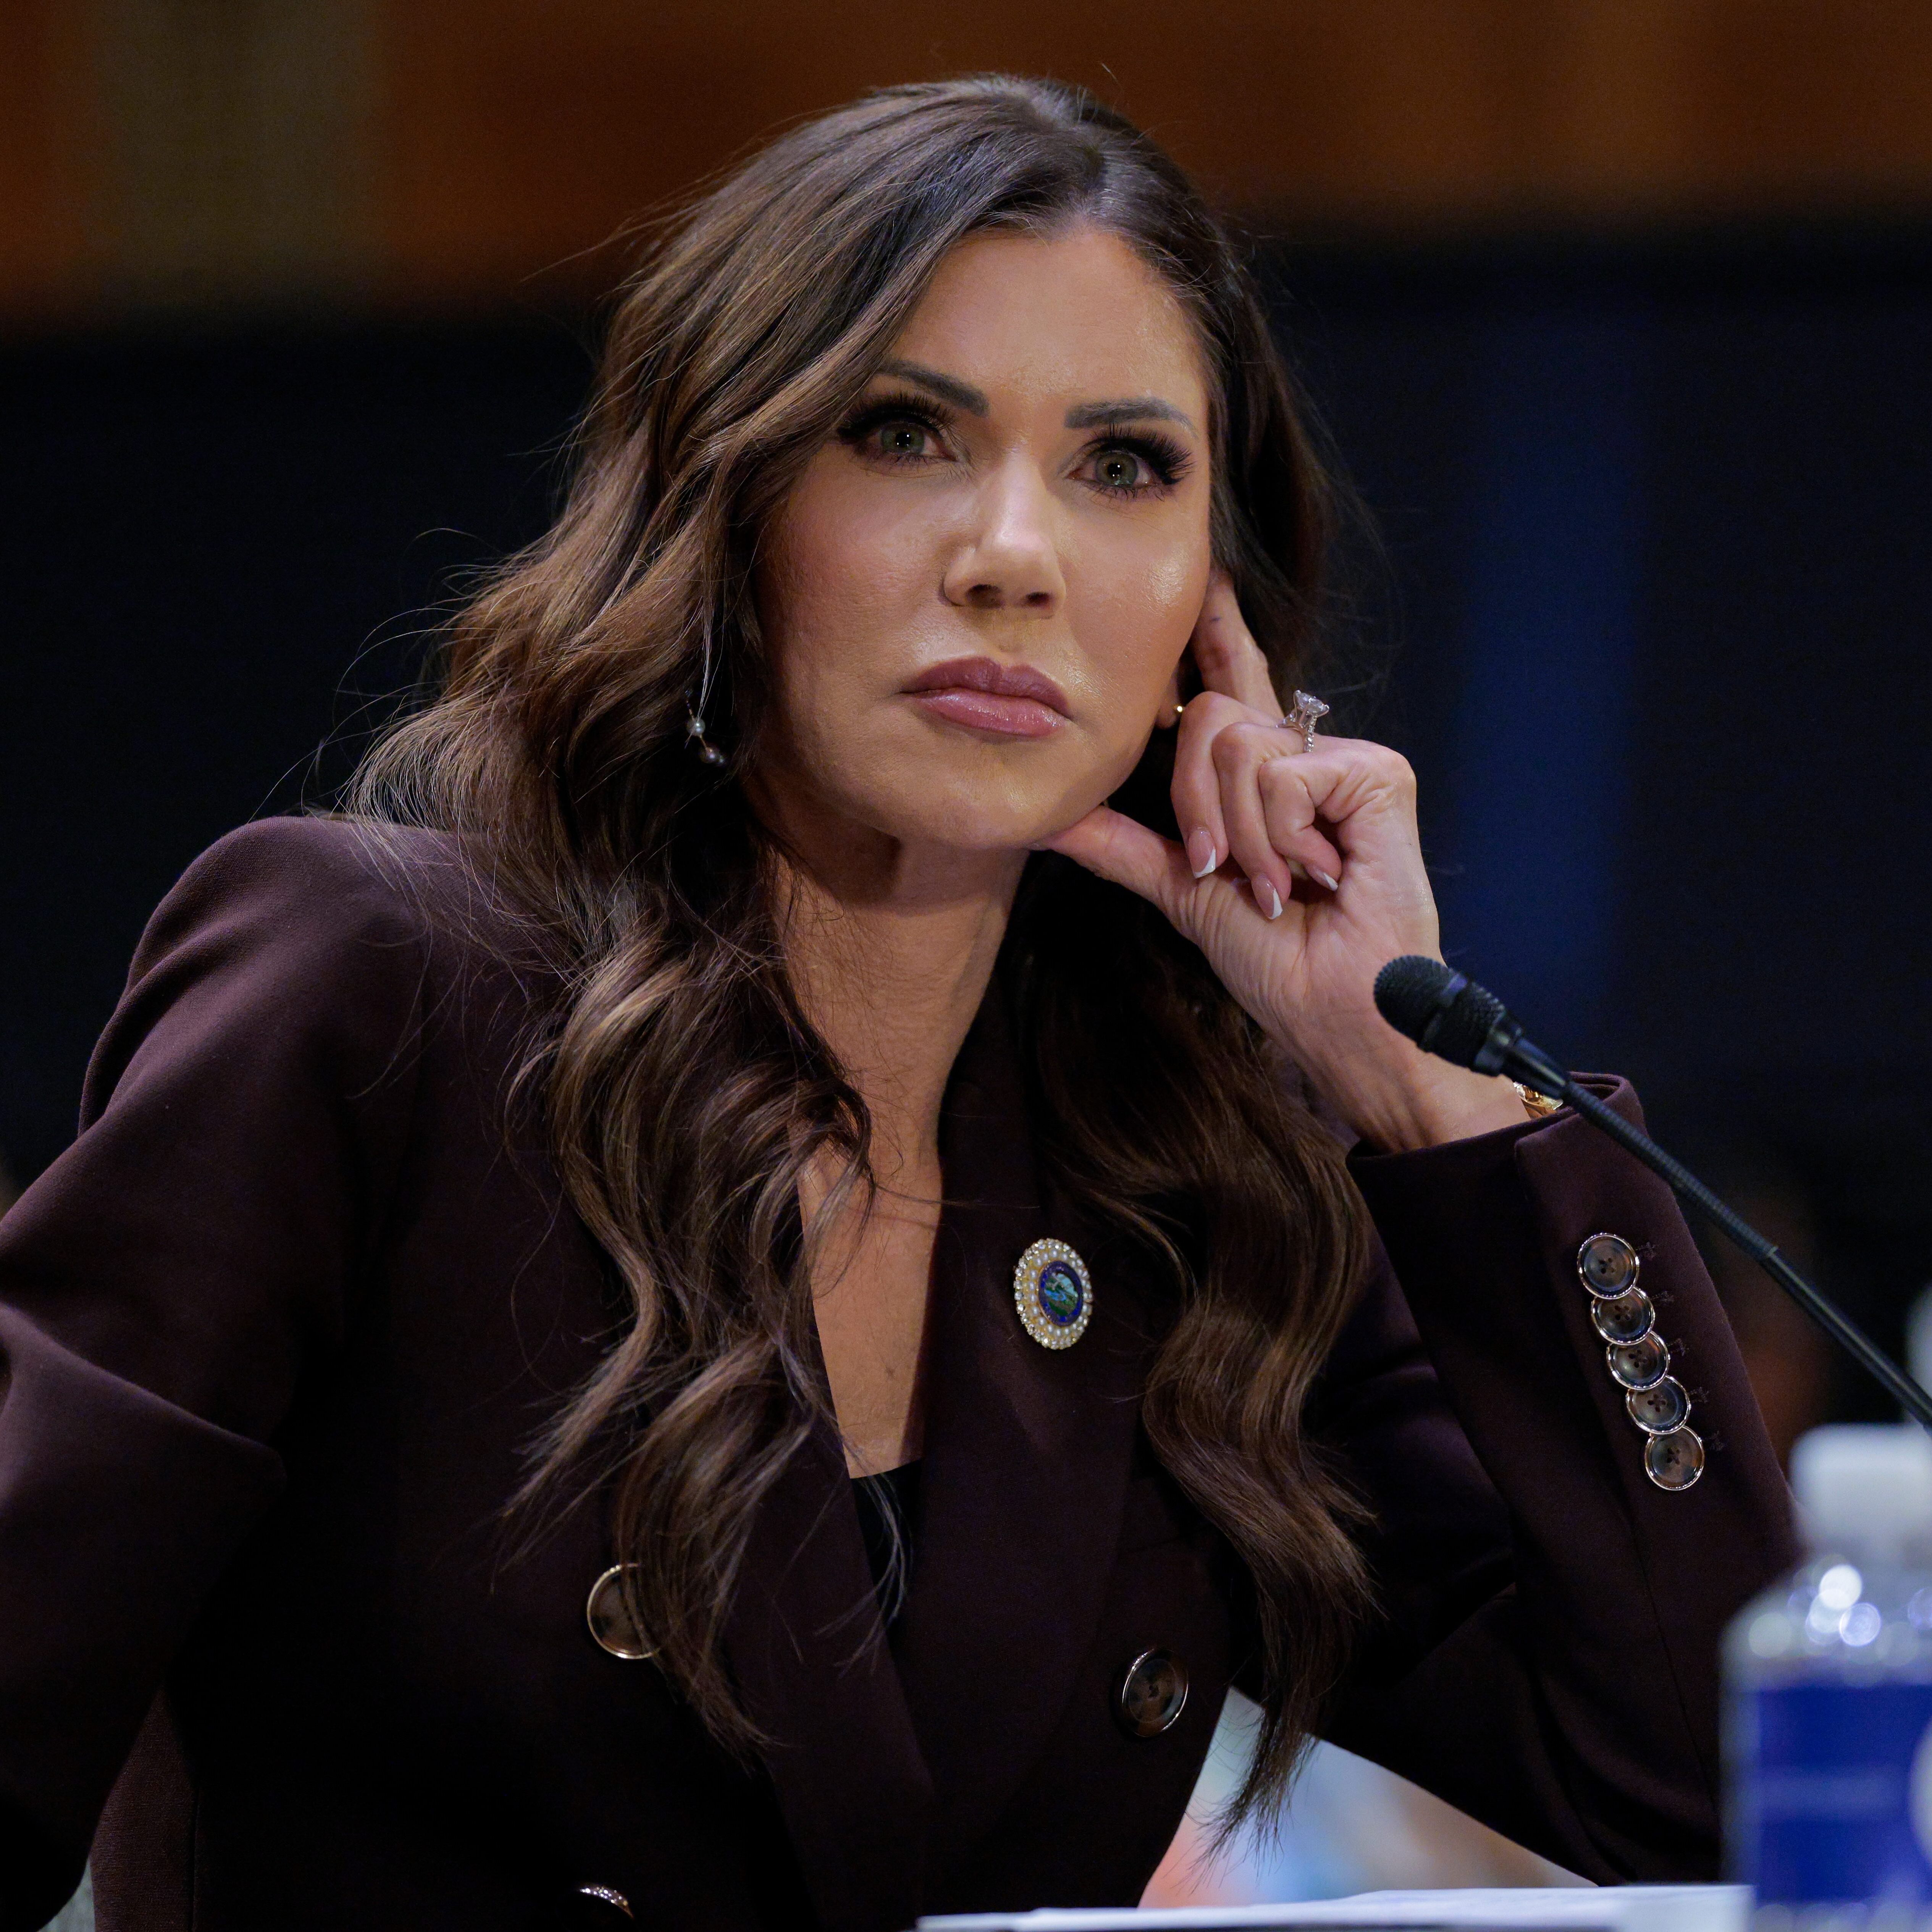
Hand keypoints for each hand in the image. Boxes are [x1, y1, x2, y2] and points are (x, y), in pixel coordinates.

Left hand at [1045, 576, 1525, 1150]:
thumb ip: (1121, 845)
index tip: (1204, 576)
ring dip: (1242, 834)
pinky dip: (1281, 834)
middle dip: (1195, 805)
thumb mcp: (1184, 891)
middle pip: (1209, 718)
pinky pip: (1283, 772)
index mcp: (1265, 779)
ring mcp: (1346, 757)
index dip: (1216, 630)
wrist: (1339, 1013)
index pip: (1233, 684)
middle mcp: (1305, 755)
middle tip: (1229, 873)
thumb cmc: (1278, 962)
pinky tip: (1319, 873)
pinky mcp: (1378, 770)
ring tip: (1282, 884)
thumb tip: (1046, 819)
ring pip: (1239, 746)